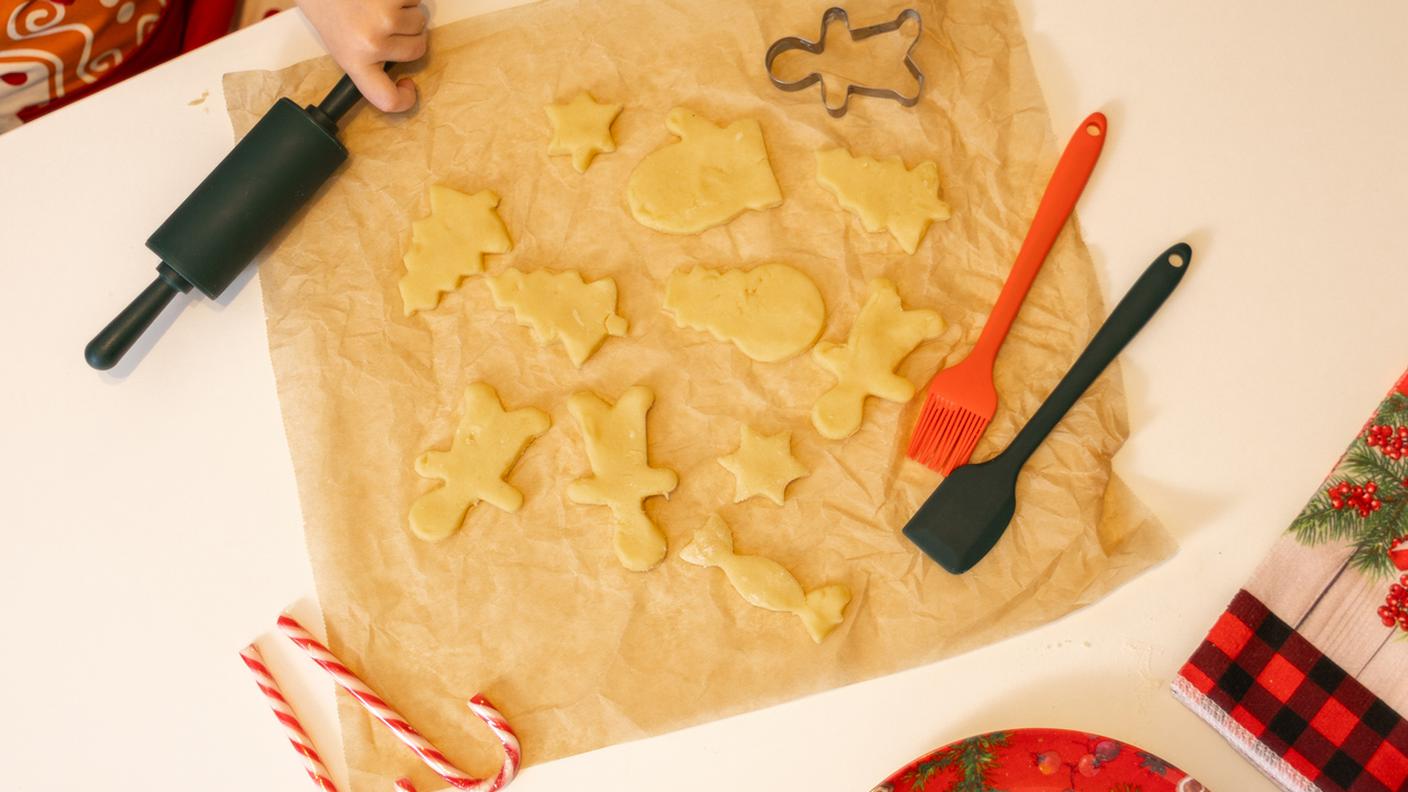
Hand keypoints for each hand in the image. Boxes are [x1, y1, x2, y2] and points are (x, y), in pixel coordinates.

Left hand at [295, 0, 428, 111]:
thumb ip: (369, 60)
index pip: (388, 99)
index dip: (404, 99)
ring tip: (382, 3)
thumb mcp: (340, 42)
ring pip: (421, 20)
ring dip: (408, 11)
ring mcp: (386, 17)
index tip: (407, 86)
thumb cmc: (326, 5)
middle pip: (417, 49)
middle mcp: (372, 43)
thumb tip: (401, 62)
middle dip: (410, 36)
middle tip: (389, 23)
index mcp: (354, 60)